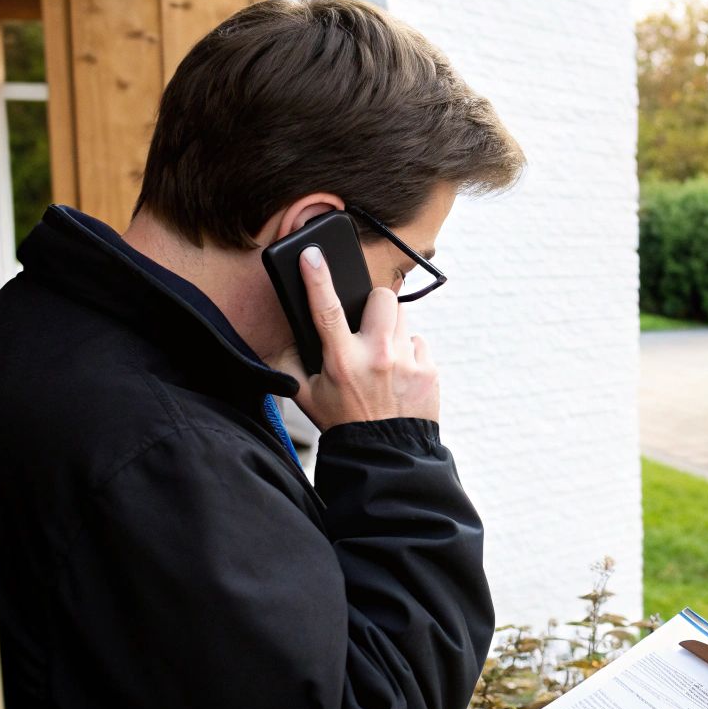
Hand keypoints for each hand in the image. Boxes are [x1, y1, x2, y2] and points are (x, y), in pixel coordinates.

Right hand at [289, 245, 439, 428]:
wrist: (386, 454)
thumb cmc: (343, 422)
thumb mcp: (307, 396)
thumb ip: (287, 366)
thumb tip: (277, 339)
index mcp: (342, 359)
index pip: (325, 309)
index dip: (316, 277)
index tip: (312, 254)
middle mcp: (376, 356)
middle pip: (382, 297)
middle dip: (374, 306)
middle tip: (367, 329)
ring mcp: (406, 362)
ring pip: (403, 318)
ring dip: (392, 331)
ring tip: (383, 357)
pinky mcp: (429, 370)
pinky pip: (420, 343)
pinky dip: (410, 354)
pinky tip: (400, 374)